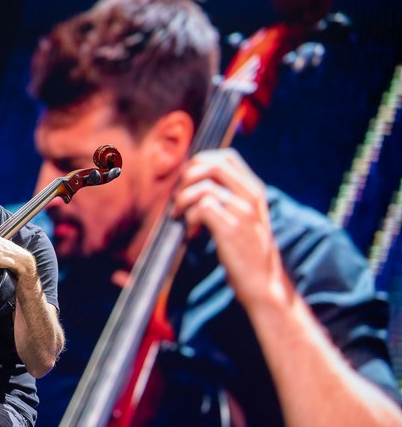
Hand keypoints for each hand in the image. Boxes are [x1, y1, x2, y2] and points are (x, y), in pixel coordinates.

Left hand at [172, 148, 284, 307]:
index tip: (187, 180)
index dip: (201, 161)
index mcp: (254, 189)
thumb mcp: (244, 216)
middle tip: (178, 197)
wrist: (262, 283)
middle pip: (213, 165)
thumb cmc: (246, 250)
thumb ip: (228, 195)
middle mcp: (251, 196)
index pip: (227, 157)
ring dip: (184, 199)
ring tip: (180, 215)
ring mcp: (243, 211)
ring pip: (204, 186)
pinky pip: (202, 207)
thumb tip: (194, 180)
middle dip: (188, 177)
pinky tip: (190, 231)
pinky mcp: (232, 229)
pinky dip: (189, 217)